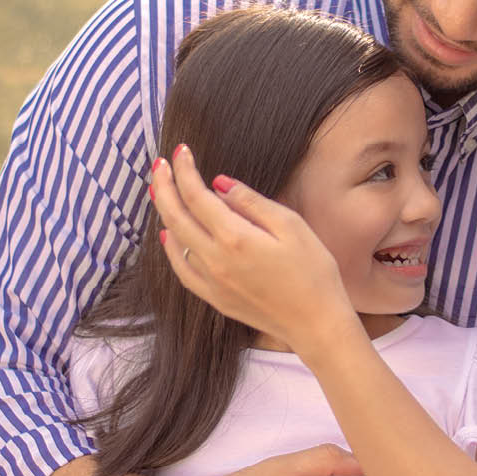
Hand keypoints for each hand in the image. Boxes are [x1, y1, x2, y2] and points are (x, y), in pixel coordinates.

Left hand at [150, 146, 353, 356]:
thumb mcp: (292, 226)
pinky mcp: (215, 298)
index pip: (196, 195)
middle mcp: (215, 260)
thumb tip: (220, 184)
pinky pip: (182, 270)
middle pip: (176, 216)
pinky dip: (170, 249)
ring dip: (165, 213)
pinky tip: (168, 236)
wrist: (317, 324)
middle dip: (164, 186)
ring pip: (174, 242)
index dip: (184, 170)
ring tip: (161, 192)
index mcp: (235, 237)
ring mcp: (212, 282)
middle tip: (159, 164)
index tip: (181, 151)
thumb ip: (252, 203)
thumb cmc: (313, 272)